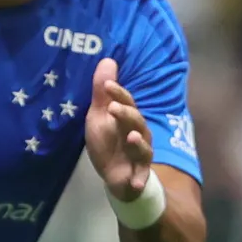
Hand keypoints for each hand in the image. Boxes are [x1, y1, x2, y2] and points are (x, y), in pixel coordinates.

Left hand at [83, 57, 155, 203]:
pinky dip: (139, 179)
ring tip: (130, 137)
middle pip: (136, 121)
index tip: (106, 85)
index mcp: (127, 118)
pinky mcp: (138, 173)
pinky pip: (141, 176)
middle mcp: (138, 133)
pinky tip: (134, 182)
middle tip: (113, 108)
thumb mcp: (98, 116)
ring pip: (143, 147)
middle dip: (126, 114)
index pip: (126, 102)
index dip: (117, 93)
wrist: (113, 174)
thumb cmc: (108, 142)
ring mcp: (139, 154)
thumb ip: (101, 93)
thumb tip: (107, 59)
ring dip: (137, 142)